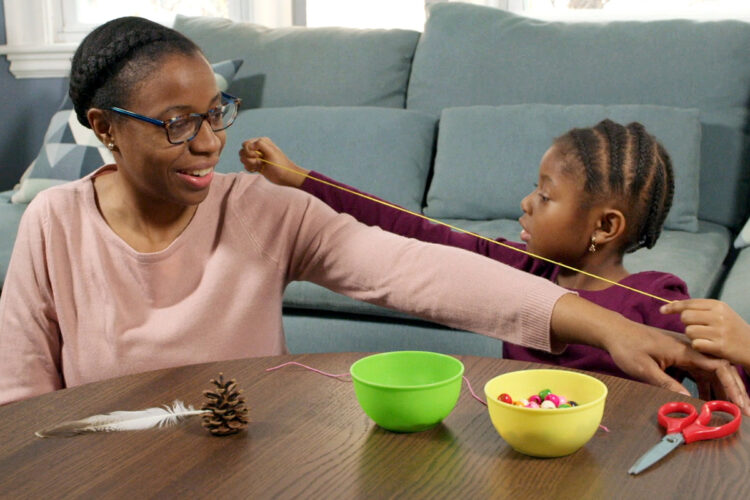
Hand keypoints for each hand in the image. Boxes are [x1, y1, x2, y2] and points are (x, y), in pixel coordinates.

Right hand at [239, 137, 308, 187]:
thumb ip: (260, 144)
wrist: (285, 176)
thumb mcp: (271, 152)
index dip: (249, 151)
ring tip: (260, 166)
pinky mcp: (256, 165)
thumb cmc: (280, 164)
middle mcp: (258, 148)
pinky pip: (246, 165)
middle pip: (242, 151)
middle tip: (261, 162)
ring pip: (243, 159)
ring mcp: (256, 157)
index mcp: (261, 142)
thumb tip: (248, 145)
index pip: (246, 144)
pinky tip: (258, 170)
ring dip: (250, 164)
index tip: (259, 156)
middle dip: (249, 158)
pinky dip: (250, 168)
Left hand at [550, 294, 749, 413]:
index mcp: (683, 350)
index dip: (731, 385)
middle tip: (744, 410)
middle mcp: (688, 350)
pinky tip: (707, 401)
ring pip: (708, 373)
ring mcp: (683, 353)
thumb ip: (666, 383)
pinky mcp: (676, 358)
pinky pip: (696, 373)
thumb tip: (687, 400)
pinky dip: (703, 387)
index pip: (717, 367)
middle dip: (731, 390)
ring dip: (719, 390)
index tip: (740, 402)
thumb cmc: (627, 347)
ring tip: (729, 410)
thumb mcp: (644, 369)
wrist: (615, 332)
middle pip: (718, 370)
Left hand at [661, 298, 749, 369]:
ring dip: (693, 336)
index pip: (688, 303)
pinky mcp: (720, 346)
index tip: (662, 310)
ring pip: (689, 331)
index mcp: (718, 305)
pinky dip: (699, 346)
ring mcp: (720, 331)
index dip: (673, 307)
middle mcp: (719, 316)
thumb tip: (672, 303)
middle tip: (698, 328)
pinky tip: (708, 347)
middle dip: (687, 323)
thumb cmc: (731, 329)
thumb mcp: (720, 313)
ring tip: (706, 338)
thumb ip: (698, 308)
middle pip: (685, 317)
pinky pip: (696, 344)